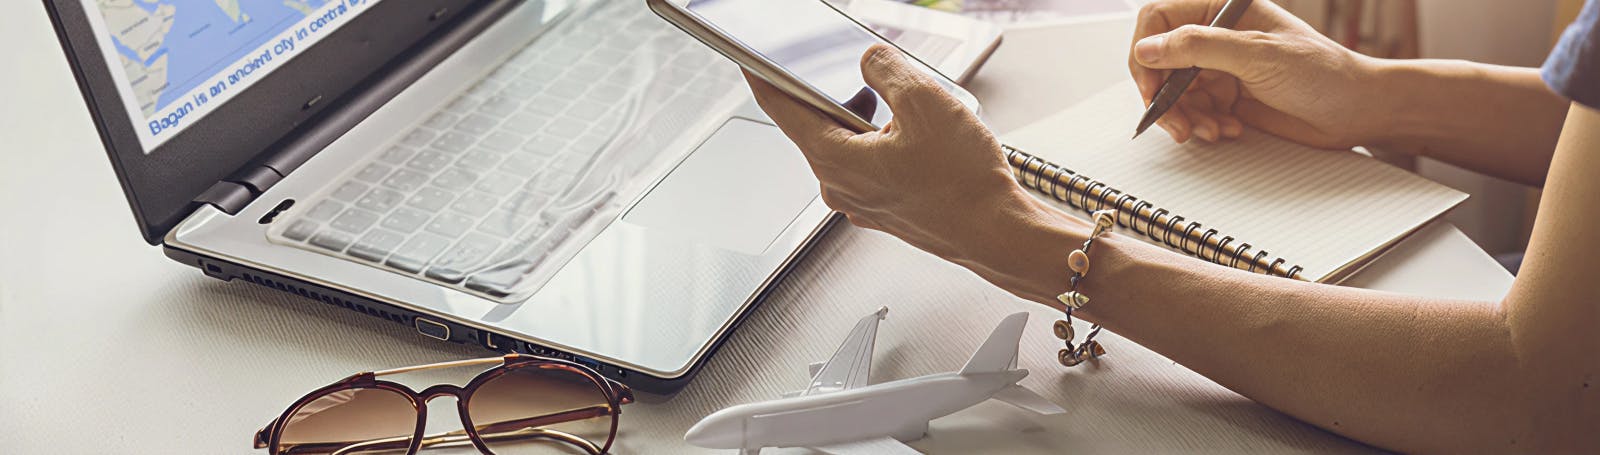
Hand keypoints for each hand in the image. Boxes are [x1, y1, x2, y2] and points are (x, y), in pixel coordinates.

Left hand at [745, 44, 1043, 263]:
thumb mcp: (924, 102)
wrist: (999, 234)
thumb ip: (885, 70)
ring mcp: (862, 200)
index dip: (762, 74)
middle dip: (840, 91)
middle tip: (862, 69)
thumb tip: (870, 60)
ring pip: (852, 142)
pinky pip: (873, 162)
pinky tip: (922, 135)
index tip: (748, 56)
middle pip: (821, 122)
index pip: (782, 108)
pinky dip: (888, 142)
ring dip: (873, 117)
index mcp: (834, 159)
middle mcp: (840, 185)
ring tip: (911, 107)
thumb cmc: (964, 185)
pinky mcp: (884, 206)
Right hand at [1130, 0, 1385, 147]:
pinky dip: (1203, 126)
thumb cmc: (1324, 73)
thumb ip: (1200, 47)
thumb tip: (1149, 48)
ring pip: (1174, 93)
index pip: (1160, 20)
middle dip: (1165, 96)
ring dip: (1186, 116)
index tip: (1151, 84)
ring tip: (1210, 129)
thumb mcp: (1257, 55)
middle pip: (1161, 62)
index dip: (1147, 52)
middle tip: (1176, 121)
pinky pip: (1194, 112)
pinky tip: (1227, 129)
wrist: (1356, 112)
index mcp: (1222, 10)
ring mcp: (1221, 68)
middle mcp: (1217, 36)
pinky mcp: (1226, 97)